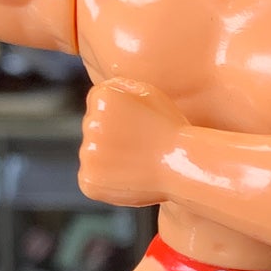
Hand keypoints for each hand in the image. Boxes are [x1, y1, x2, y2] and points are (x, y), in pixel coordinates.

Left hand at [80, 80, 186, 206]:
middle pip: (94, 130)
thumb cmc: (171, 128)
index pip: (97, 106)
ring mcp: (88, 153)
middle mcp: (90, 123)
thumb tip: (100, 94)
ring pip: (93, 155)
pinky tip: (128, 176)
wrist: (182, 164)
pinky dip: (106, 181)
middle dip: (112, 138)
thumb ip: (120, 88)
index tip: (137, 126)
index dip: (119, 118)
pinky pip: (93, 178)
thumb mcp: (148, 93)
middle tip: (140, 145)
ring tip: (136, 161)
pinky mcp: (89, 179)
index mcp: (102, 97)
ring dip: (109, 160)